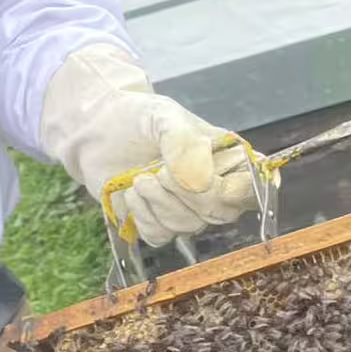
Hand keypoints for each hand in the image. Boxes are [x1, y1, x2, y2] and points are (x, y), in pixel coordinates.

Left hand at [39, 45, 261, 246]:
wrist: (98, 129)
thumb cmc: (138, 118)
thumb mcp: (164, 116)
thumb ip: (185, 142)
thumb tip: (199, 182)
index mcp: (229, 159)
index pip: (252, 187)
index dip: (235, 191)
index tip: (208, 182)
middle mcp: (215, 190)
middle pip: (221, 212)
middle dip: (186, 194)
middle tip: (159, 171)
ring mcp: (187, 211)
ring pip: (187, 226)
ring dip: (157, 201)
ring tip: (140, 177)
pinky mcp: (159, 225)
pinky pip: (159, 236)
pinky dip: (141, 215)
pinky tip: (133, 192)